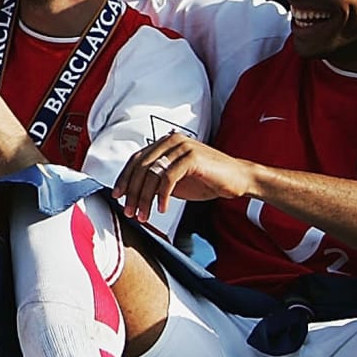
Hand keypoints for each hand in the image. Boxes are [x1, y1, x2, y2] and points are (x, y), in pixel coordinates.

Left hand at [113, 132, 256, 222]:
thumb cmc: (207, 180)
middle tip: (128, 211)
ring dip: (144, 198)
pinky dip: (161, 196)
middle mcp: (170, 141)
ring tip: (142, 215)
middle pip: (141, 167)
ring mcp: (181, 147)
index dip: (124, 179)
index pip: (136, 160)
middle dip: (132, 192)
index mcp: (164, 143)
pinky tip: (161, 209)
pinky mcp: (192, 157)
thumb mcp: (175, 181)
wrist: (239, 179)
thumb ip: (155, 181)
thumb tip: (131, 193)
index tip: (117, 196)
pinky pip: (168, 178)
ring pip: (152, 173)